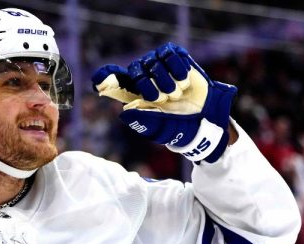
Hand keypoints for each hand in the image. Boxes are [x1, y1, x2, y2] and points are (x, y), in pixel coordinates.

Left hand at [91, 42, 236, 162]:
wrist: (205, 115)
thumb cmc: (179, 125)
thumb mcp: (160, 129)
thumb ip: (143, 122)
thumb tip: (124, 114)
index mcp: (135, 93)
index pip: (114, 80)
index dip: (105, 78)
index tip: (99, 81)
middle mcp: (145, 76)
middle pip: (136, 69)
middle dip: (151, 85)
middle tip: (164, 99)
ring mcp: (160, 65)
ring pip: (154, 60)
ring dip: (167, 79)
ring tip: (177, 92)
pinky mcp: (176, 57)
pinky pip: (170, 54)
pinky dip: (178, 68)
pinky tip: (184, 79)